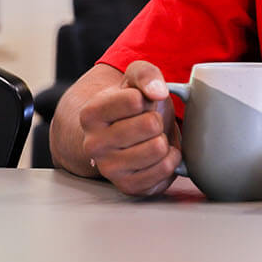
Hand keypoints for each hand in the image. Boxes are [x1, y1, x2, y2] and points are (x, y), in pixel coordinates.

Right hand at [78, 60, 182, 195]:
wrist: (123, 133)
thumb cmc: (132, 105)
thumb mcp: (135, 78)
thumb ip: (146, 74)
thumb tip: (158, 92)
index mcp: (90, 114)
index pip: (135, 100)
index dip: (146, 97)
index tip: (139, 102)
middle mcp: (93, 145)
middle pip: (150, 124)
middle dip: (156, 119)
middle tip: (148, 122)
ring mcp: (109, 169)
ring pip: (157, 148)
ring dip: (164, 140)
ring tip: (152, 137)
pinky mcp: (128, 186)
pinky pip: (164, 171)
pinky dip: (170, 159)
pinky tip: (160, 154)